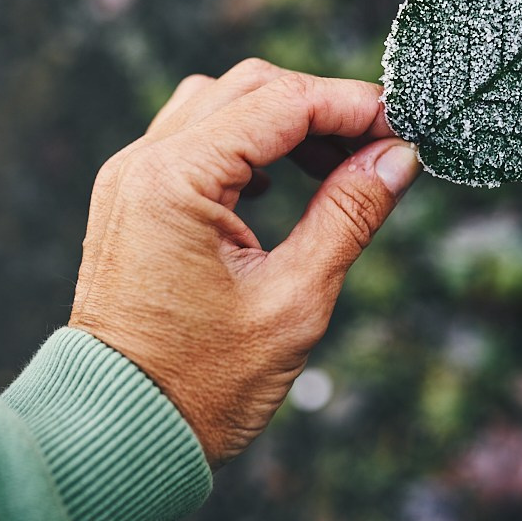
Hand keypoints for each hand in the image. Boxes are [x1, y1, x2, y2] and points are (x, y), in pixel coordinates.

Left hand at [68, 59, 420, 467]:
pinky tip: (280, 185)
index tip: (405, 122)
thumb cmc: (201, 385)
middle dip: (321, 106)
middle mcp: (142, 164)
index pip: (281, 102)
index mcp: (175, 180)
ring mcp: (130, 179)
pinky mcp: (131, 200)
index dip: (352, 104)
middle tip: (380, 144)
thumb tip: (398, 157)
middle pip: (249, 87)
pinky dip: (245, 145)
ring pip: (219, 105)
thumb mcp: (293, 300)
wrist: (116, 432)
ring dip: (282, 121)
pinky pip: (193, 141)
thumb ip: (349, 215)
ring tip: (337, 166)